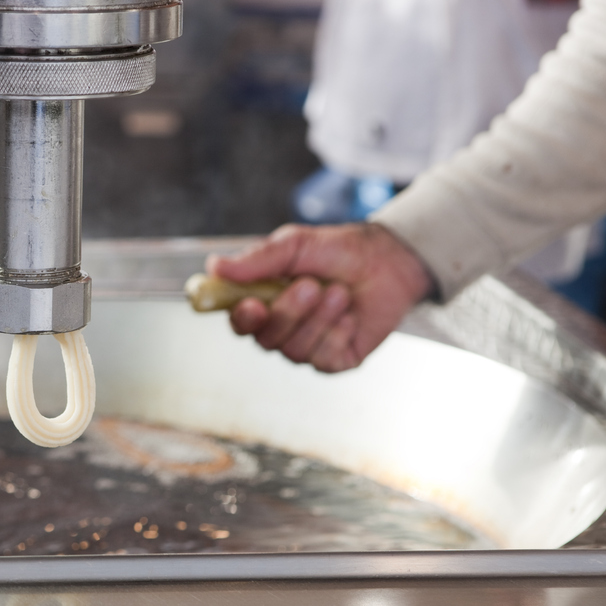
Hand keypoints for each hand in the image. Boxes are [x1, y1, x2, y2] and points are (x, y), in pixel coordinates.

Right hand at [206, 223, 432, 372]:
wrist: (391, 262)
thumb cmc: (340, 250)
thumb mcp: (297, 245)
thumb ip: (257, 259)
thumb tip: (214, 266)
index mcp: (264, 300)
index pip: (239, 321)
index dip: (241, 319)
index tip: (252, 306)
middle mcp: (281, 328)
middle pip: (265, 339)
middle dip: (289, 313)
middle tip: (312, 285)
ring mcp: (307, 346)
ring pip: (294, 350)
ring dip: (318, 320)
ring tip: (340, 293)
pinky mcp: (333, 360)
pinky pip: (322, 359)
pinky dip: (337, 334)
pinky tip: (351, 317)